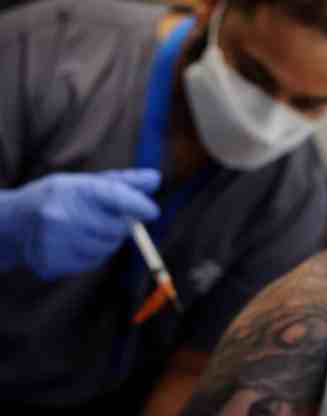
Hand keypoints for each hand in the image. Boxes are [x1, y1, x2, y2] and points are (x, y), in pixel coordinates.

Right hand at [0, 169, 160, 279]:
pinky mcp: (51, 262)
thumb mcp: (88, 184)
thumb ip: (125, 182)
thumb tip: (155, 179)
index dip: (139, 205)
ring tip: (89, 230)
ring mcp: (54, 241)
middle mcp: (62, 214)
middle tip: (114, 220)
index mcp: (74, 189)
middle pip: (116, 229)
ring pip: (106, 249)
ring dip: (108, 242)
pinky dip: (92, 256)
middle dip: (123, 226)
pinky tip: (77, 244)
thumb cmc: (63, 198)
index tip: (152, 212)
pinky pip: (90, 264)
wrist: (17, 221)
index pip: (115, 195)